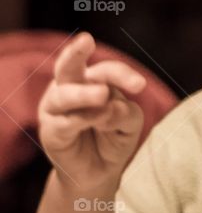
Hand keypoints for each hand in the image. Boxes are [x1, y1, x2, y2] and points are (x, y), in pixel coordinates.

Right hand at [37, 31, 146, 187]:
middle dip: (76, 51)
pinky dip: (82, 118)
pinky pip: (64, 122)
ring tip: (102, 95)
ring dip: (84, 93)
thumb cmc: (113, 138)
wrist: (98, 172)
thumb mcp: (129, 123)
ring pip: (63, 94)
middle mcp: (68, 88)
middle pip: (68, 65)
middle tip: (86, 40)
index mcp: (90, 80)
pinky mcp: (50, 132)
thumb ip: (126, 112)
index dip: (123, 74)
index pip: (106, 71)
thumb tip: (112, 106)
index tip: (140, 86)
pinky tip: (98, 119)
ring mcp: (55, 110)